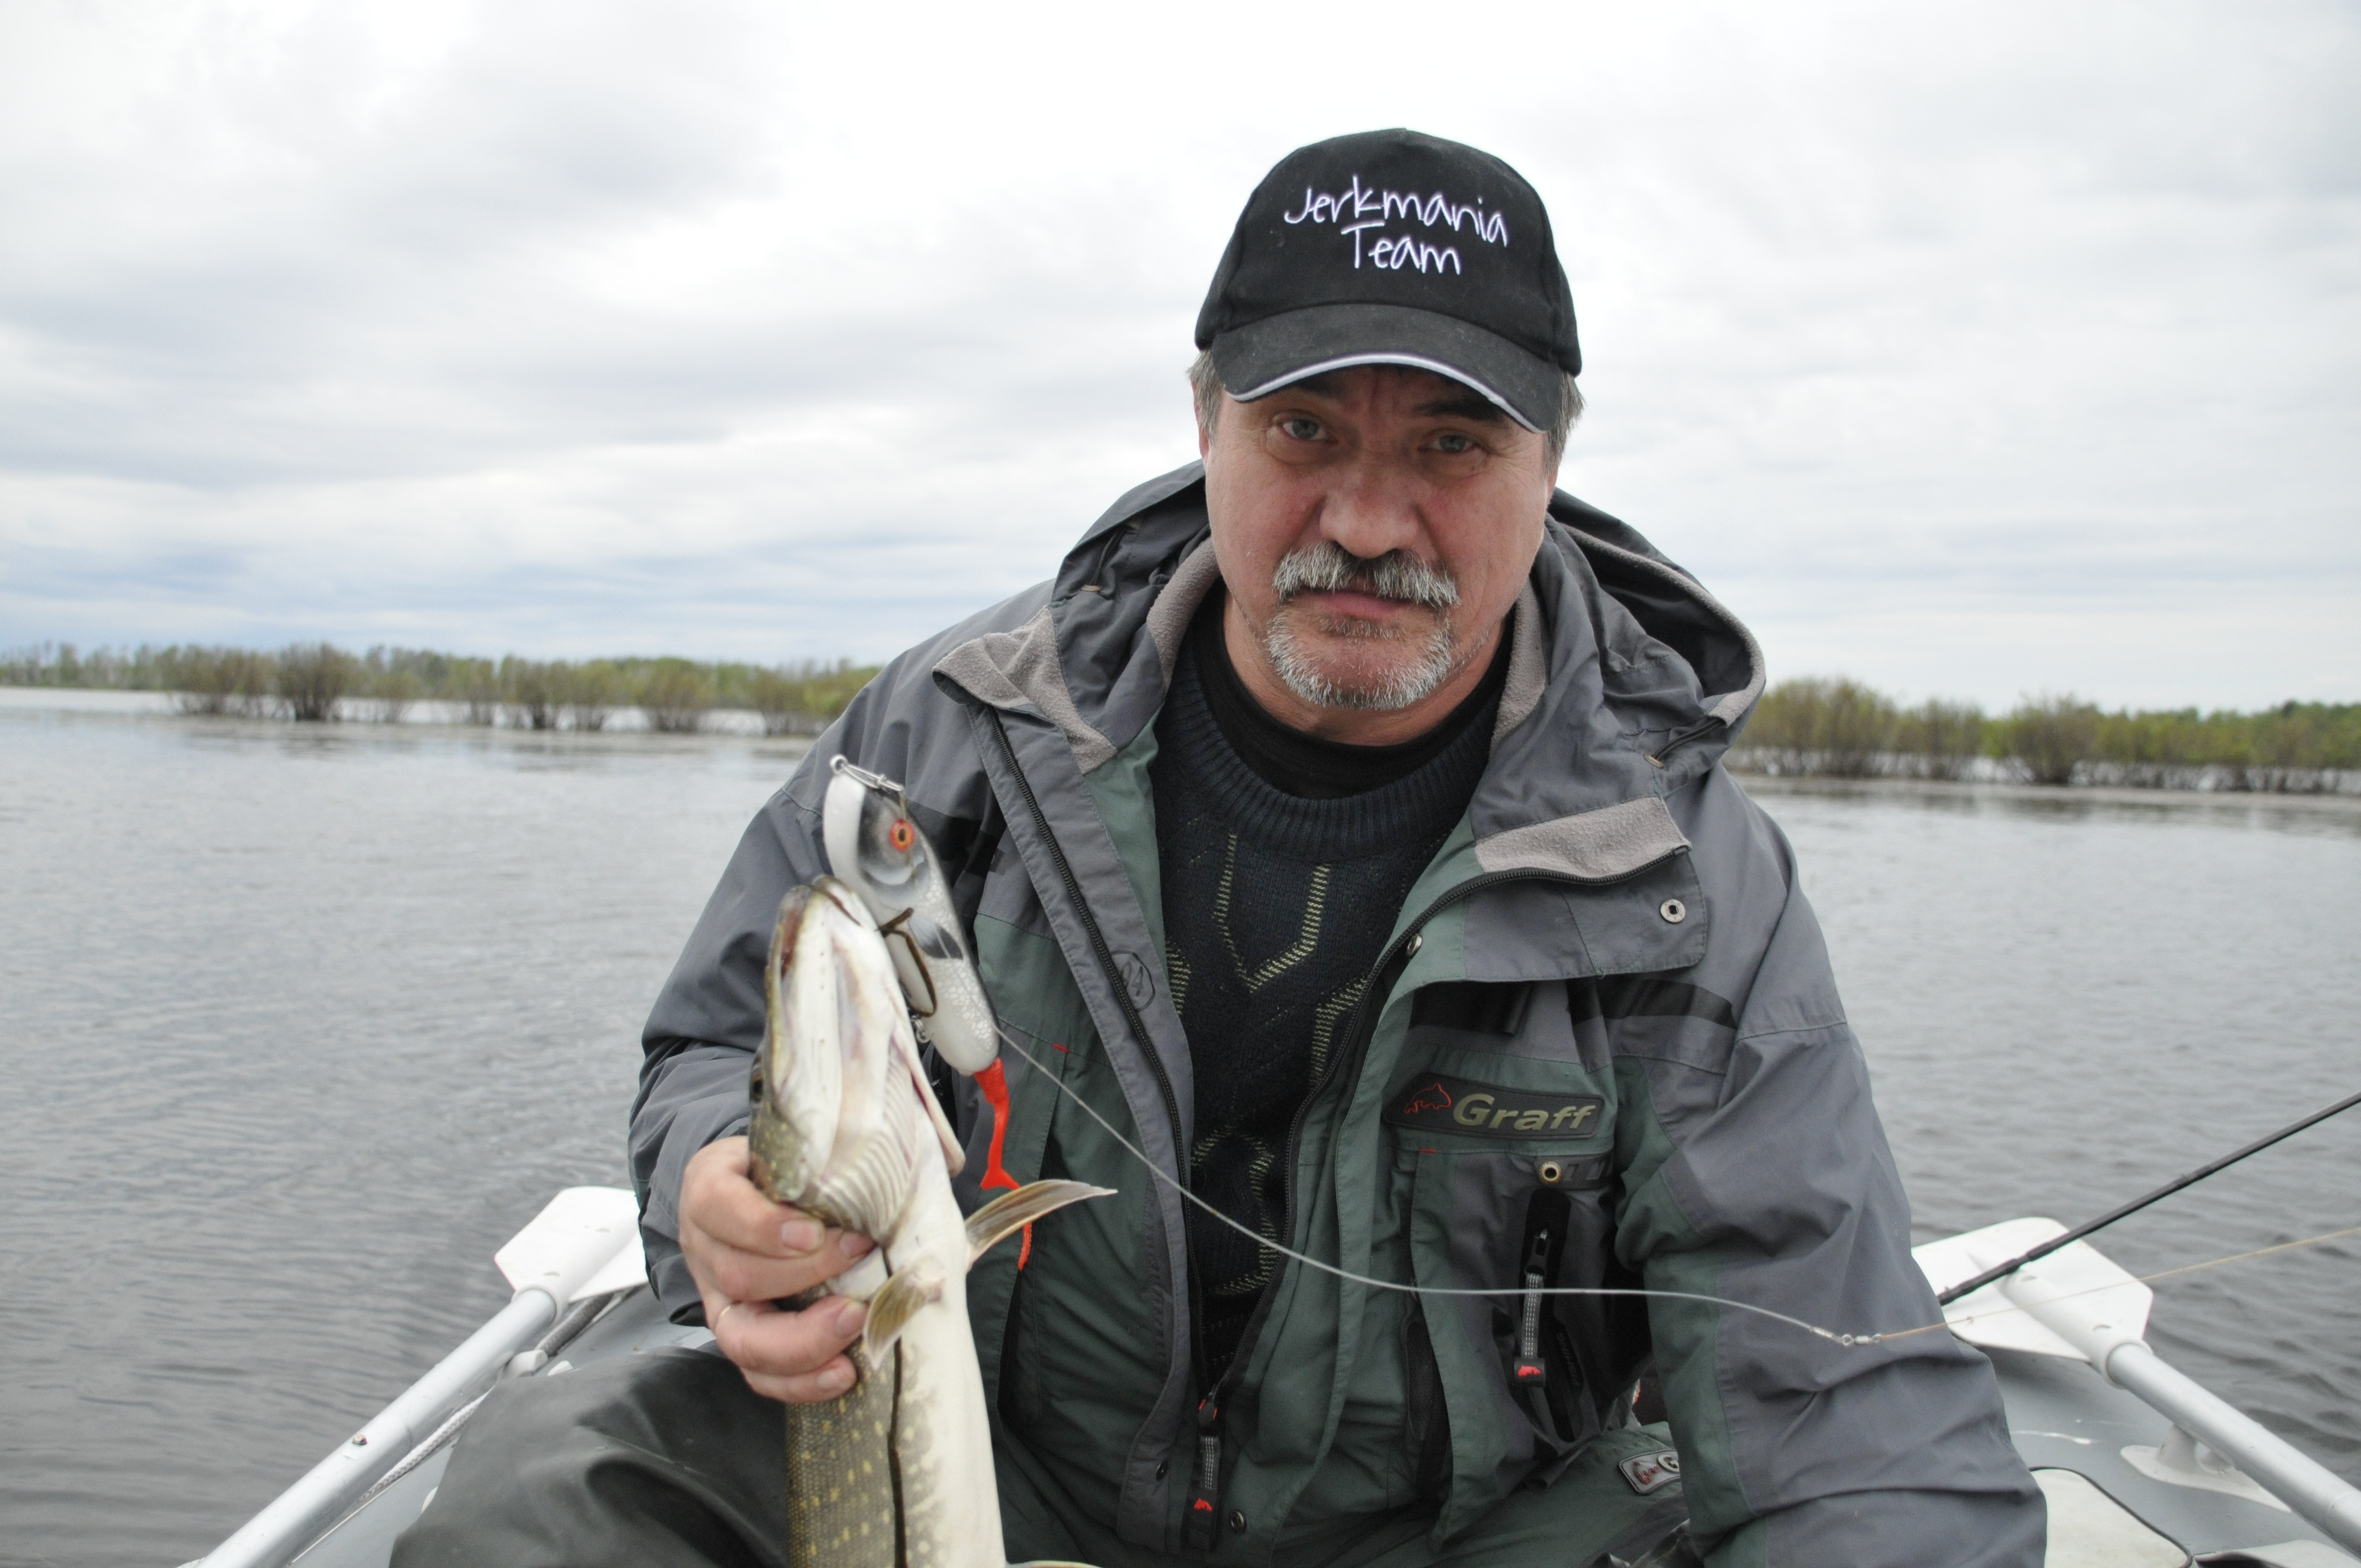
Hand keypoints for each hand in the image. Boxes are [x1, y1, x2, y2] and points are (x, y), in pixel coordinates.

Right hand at [679, 1135, 876, 1402]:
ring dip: (805, 1337)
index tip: (814, 1232)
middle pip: (737, 1276)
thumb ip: (840, 1155)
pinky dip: (800, 1381)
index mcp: (711, 1187)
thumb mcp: (802, 1147)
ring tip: (855, 1321)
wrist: (763, 1195)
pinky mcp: (742, 1336)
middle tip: (860, 1259)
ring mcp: (718, 1300)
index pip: (719, 1206)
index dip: (763, 1226)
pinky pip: (759, 1374)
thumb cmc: (794, 1169)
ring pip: (742, 1336)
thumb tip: (924, 1166)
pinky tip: (843, 1372)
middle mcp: (705, 1247)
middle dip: (802, 1276)